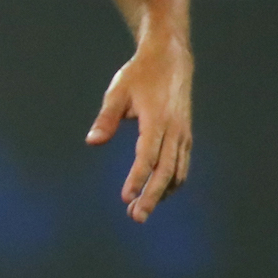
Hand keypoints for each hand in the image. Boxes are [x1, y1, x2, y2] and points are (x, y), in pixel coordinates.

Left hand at [86, 32, 192, 222]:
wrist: (171, 60)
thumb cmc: (139, 75)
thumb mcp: (117, 91)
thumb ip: (106, 118)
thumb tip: (92, 141)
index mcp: (157, 120)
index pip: (147, 157)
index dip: (137, 178)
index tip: (125, 196)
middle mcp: (175, 131)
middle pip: (165, 172)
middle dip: (151, 196)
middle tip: (135, 217)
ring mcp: (183, 135)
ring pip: (176, 172)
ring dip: (161, 193)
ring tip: (141, 210)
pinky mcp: (185, 136)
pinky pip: (181, 165)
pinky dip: (172, 182)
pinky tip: (158, 193)